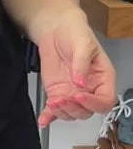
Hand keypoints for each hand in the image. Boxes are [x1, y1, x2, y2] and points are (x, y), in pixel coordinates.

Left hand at [37, 9, 116, 127]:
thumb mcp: (82, 43)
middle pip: (88, 111)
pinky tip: (43, 120)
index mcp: (103, 78)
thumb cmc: (74, 32)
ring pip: (72, 113)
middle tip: (62, 99)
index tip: (79, 95)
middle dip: (74, 108)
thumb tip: (81, 82)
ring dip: (61, 112)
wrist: (55, 28)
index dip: (94, 102)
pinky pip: (54, 110)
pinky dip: (48, 117)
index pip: (105, 100)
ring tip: (52, 102)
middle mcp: (89, 89)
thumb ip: (81, 63)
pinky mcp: (57, 93)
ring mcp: (72, 93)